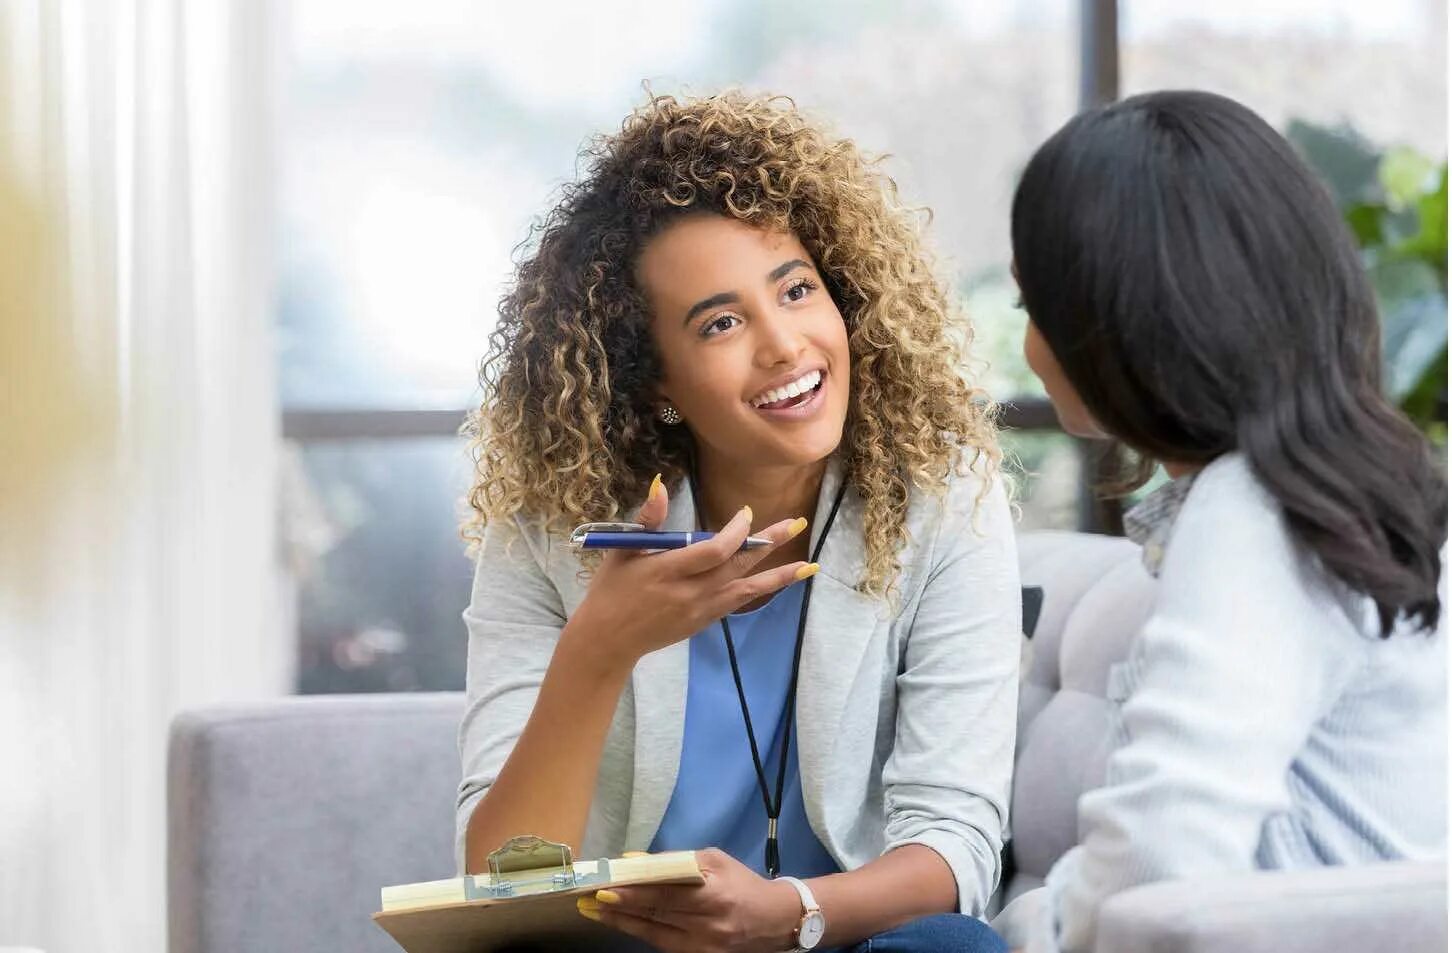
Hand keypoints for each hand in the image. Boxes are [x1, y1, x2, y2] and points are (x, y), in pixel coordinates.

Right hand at [562, 476, 813, 672]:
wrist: (607, 640)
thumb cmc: (611, 589)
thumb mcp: (622, 549)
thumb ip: (648, 520)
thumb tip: (661, 485)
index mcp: (668, 570)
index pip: (714, 549)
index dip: (736, 532)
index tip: (747, 514)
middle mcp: (689, 592)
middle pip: (738, 566)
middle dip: (769, 544)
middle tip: (797, 523)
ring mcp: (699, 610)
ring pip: (747, 590)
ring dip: (779, 576)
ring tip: (809, 567)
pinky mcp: (703, 622)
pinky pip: (737, 603)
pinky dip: (759, 591)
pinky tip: (779, 581)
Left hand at [576, 847, 803, 952]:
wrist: (775, 921)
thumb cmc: (742, 884)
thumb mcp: (714, 861)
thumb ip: (675, 861)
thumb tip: (634, 861)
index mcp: (715, 895)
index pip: (666, 895)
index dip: (634, 894)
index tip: (605, 888)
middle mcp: (709, 926)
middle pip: (656, 917)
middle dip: (619, 908)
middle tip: (588, 901)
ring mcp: (704, 947)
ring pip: (654, 935)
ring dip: (622, 923)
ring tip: (595, 912)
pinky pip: (664, 944)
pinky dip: (641, 932)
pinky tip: (622, 923)